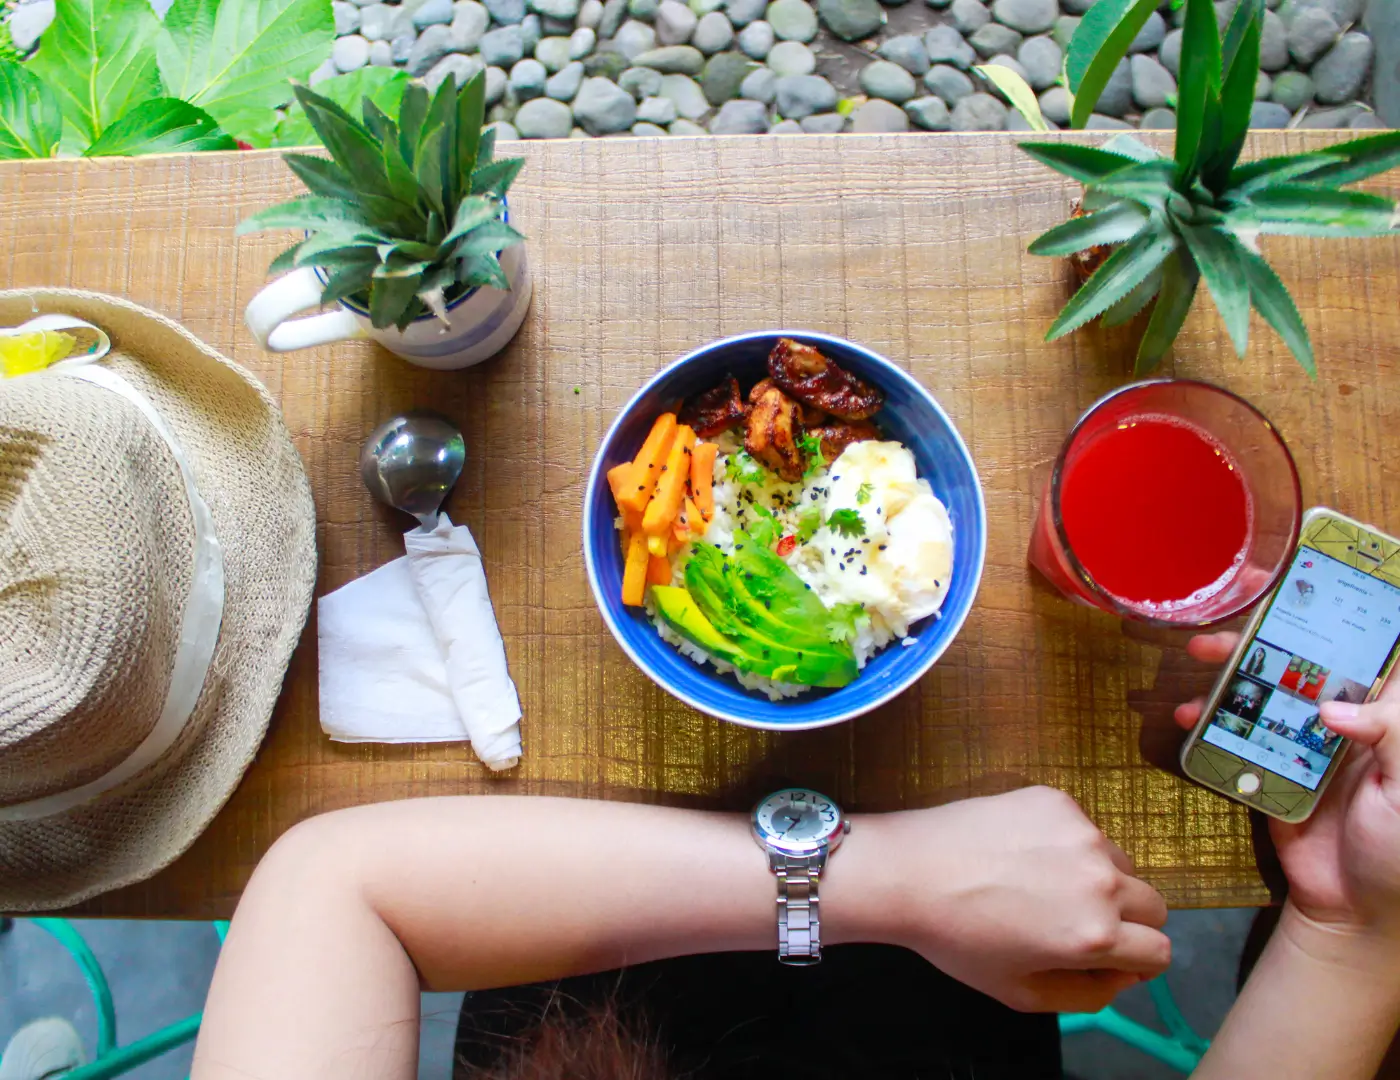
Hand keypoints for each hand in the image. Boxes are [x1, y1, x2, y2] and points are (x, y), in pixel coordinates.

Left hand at [846, 787, 1170, 1013]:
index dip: (1137, 959)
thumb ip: (1088, 994)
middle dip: (1126, 919)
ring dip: (1098, 877)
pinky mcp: (1058, 800)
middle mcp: (1100, 880)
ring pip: (1119, 863)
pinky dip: (1065, 842)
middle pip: (1152, 904)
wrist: (909, 872)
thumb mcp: (1022, 991)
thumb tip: (1124, 974)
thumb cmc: (958, 938)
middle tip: (1074, 920)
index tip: (1108, 954)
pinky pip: (1084, 828)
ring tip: (1039, 884)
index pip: (1160, 950)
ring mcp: (1081, 833)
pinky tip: (1021, 851)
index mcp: (1096, 935)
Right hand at [1176, 632, 1399, 938]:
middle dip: (1267, 625)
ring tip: (1198, 656)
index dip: (1347, 604)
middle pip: (1305, 654)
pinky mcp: (1268, 766)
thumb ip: (1393, 738)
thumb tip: (1335, 706)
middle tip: (1233, 607)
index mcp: (1391, 714)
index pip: (1374, 645)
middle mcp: (1348, 715)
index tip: (1311, 570)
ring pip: (1263, 684)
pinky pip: (1233, 733)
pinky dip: (1207, 721)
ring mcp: (1304, 739)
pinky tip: (1188, 717)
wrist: (1353, 915)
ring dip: (1229, 666)